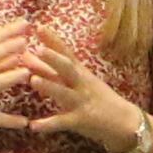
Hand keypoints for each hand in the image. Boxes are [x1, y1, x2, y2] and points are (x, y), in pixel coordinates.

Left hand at [16, 22, 146, 152]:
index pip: (66, 53)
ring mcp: (82, 102)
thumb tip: (28, 56)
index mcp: (80, 73)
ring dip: (49, 86)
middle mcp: (81, 84)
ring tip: (33, 80)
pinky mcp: (81, 121)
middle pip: (68, 68)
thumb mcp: (78, 81)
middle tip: (38, 48)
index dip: (53, 40)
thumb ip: (52, 70)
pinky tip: (33, 126)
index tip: (38, 27)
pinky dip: (48, 124)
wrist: (125, 122)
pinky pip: (62, 122)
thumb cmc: (97, 98)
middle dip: (54, 58)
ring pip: (64, 93)